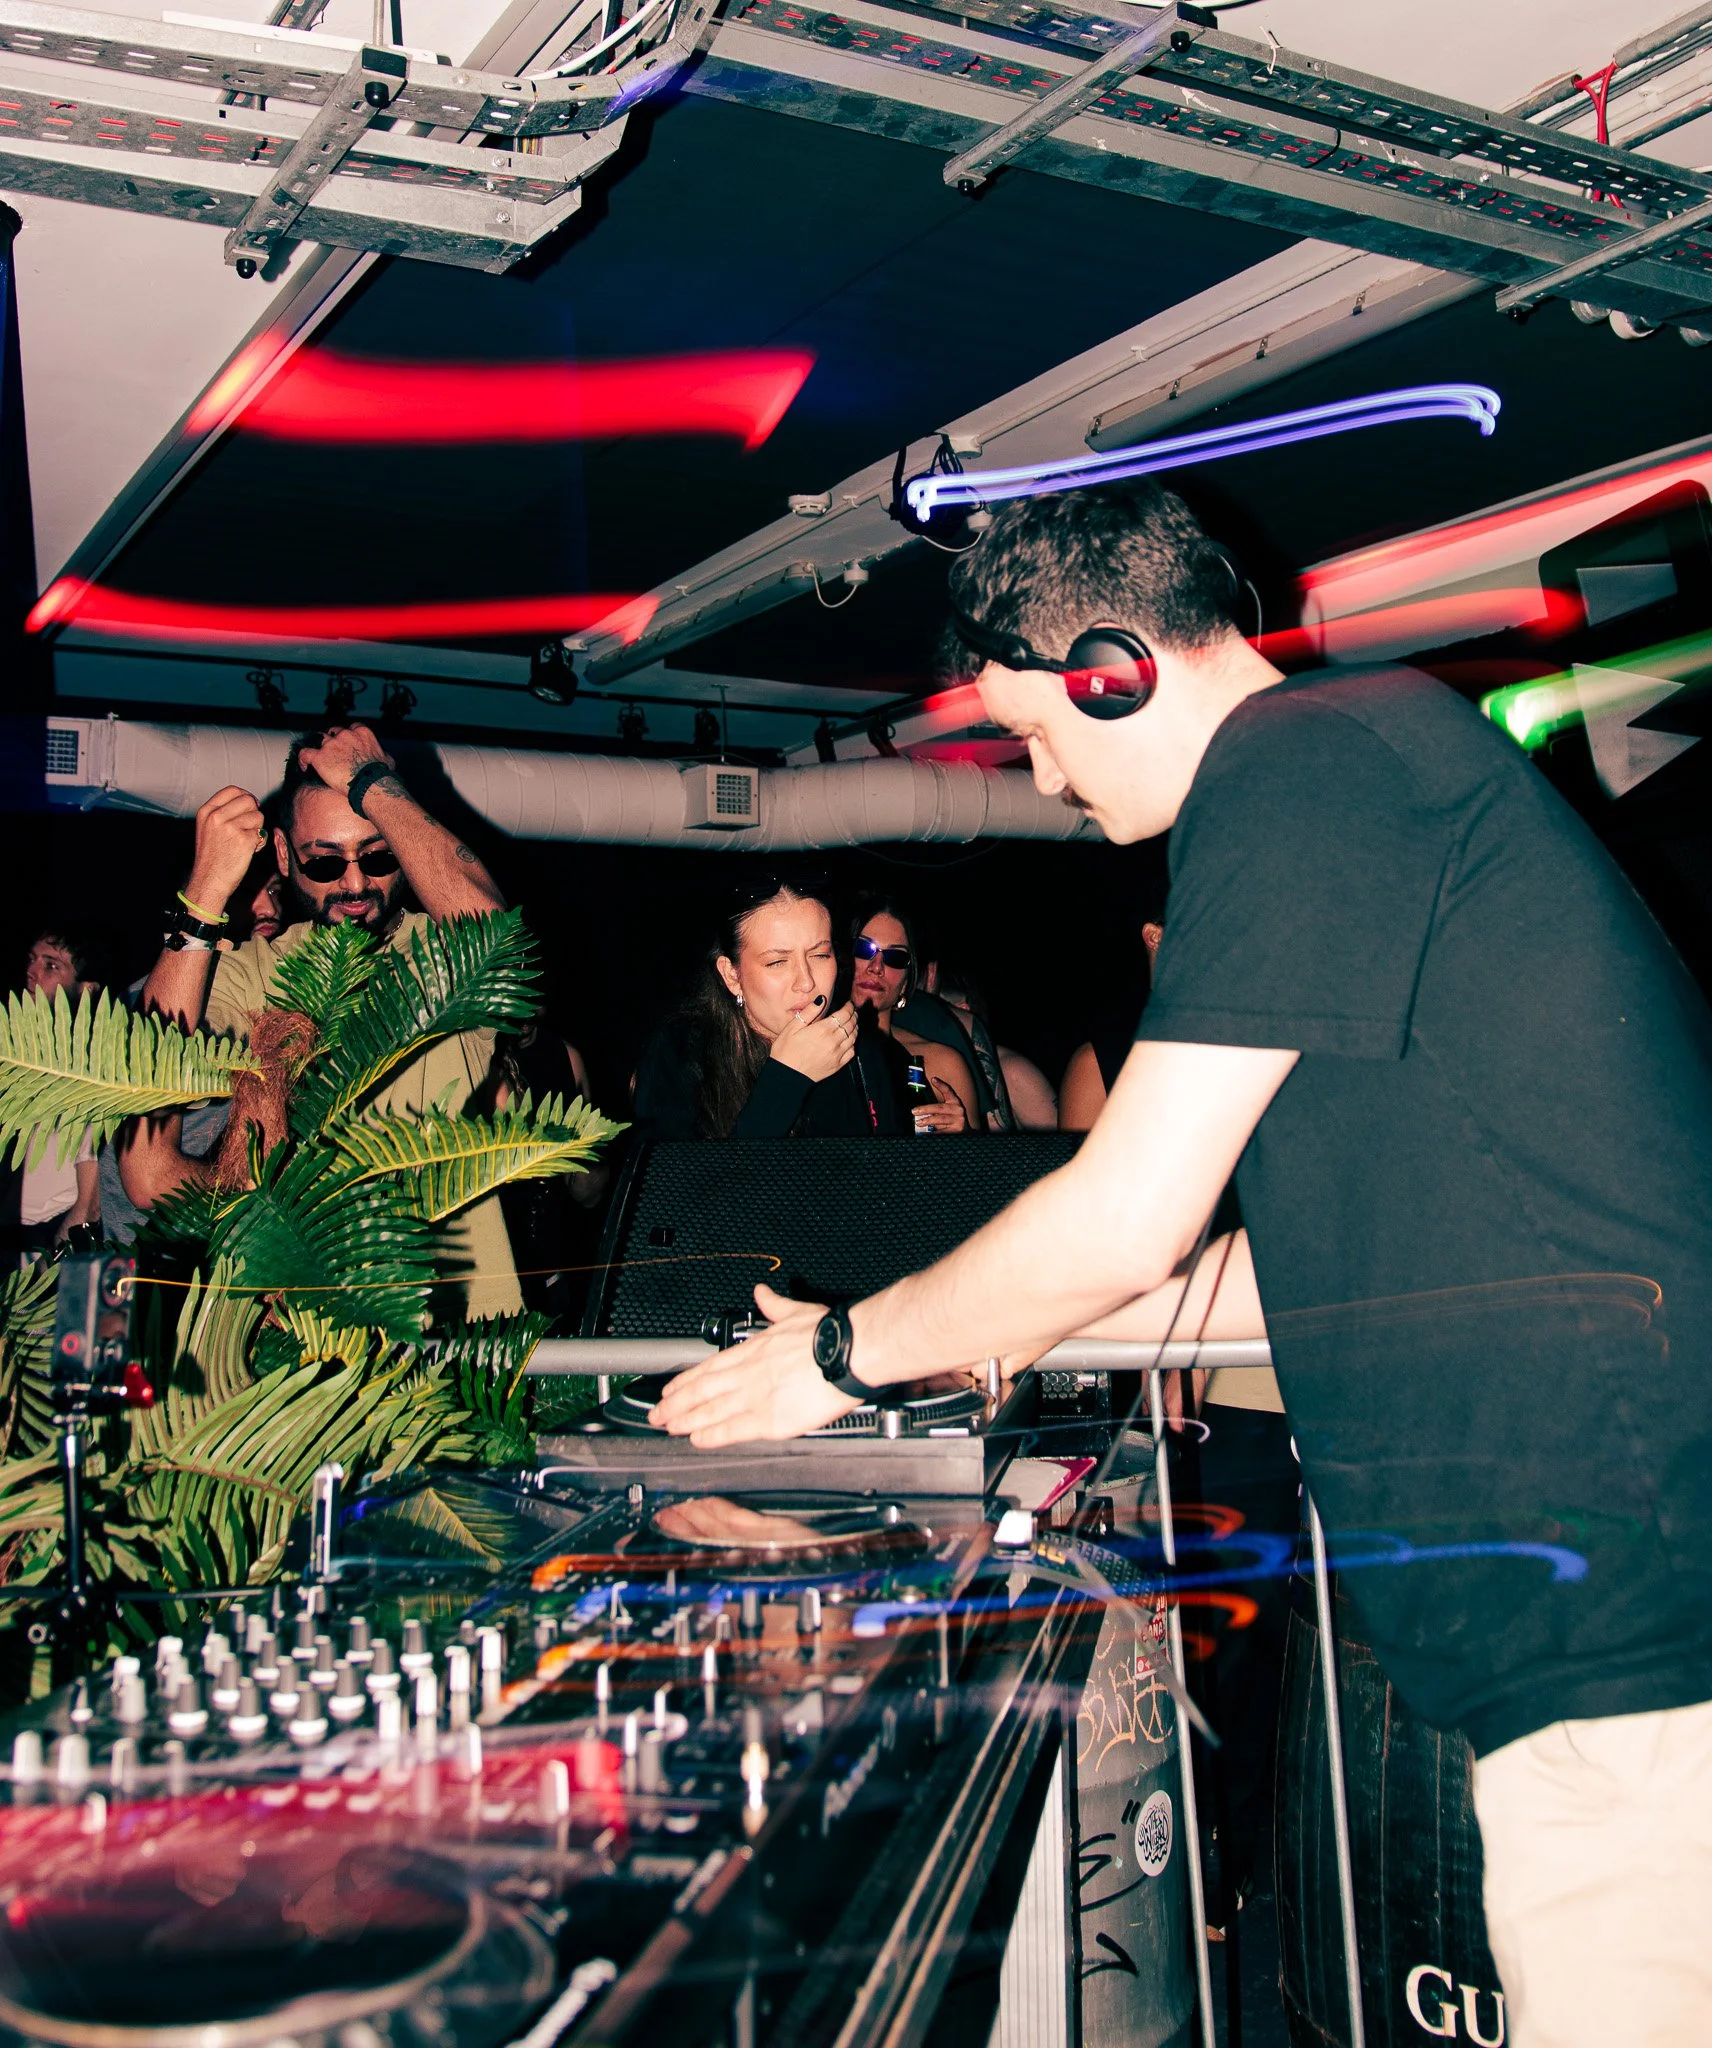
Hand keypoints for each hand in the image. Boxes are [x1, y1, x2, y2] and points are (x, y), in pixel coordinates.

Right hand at [185, 785, 266, 914]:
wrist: (209, 881)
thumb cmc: (212, 857)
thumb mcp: (208, 828)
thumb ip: (223, 812)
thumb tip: (249, 800)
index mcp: (206, 811)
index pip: (232, 790)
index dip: (245, 796)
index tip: (249, 806)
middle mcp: (216, 816)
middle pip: (249, 800)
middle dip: (253, 813)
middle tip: (248, 828)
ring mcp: (230, 827)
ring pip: (258, 816)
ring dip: (257, 829)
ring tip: (245, 841)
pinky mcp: (244, 840)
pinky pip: (262, 833)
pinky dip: (259, 842)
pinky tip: (248, 851)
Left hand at [298, 724, 390, 796]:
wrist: (370, 785)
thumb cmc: (381, 775)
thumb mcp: (388, 760)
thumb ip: (382, 753)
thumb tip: (384, 756)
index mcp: (362, 732)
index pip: (352, 727)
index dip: (349, 735)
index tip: (348, 744)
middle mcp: (345, 734)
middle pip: (334, 732)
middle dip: (333, 740)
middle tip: (334, 752)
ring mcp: (331, 745)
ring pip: (319, 740)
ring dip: (319, 748)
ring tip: (318, 758)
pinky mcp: (319, 757)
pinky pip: (305, 754)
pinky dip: (303, 759)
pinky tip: (304, 766)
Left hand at [649, 1283, 860, 1445]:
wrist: (847, 1351)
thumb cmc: (828, 1333)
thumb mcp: (794, 1311)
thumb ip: (774, 1305)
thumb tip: (762, 1292)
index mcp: (753, 1350)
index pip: (710, 1368)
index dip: (687, 1380)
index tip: (670, 1389)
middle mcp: (748, 1374)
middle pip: (702, 1391)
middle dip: (677, 1404)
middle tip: (656, 1414)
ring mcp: (755, 1397)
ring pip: (711, 1411)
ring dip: (686, 1420)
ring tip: (668, 1427)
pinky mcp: (770, 1419)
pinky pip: (733, 1430)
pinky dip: (712, 1435)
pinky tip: (697, 1439)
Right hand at [769, 1000, 857, 1084]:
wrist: (787, 1075)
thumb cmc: (786, 1050)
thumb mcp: (793, 1027)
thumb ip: (809, 1012)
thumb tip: (822, 999)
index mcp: (823, 1029)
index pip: (844, 1014)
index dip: (849, 1007)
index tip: (849, 1004)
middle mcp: (833, 1041)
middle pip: (851, 1024)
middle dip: (853, 1016)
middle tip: (853, 1011)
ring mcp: (837, 1054)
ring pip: (853, 1037)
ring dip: (855, 1028)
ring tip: (853, 1023)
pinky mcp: (837, 1065)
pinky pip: (851, 1052)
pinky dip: (853, 1043)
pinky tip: (849, 1040)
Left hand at [913, 1072, 967, 1133]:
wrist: (966, 1133)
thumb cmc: (952, 1119)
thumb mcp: (948, 1110)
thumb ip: (937, 1108)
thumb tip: (919, 1109)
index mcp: (955, 1102)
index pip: (948, 1091)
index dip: (941, 1084)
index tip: (933, 1079)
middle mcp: (958, 1109)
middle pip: (940, 1107)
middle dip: (926, 1109)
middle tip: (914, 1111)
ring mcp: (958, 1120)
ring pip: (941, 1119)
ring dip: (928, 1120)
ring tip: (919, 1122)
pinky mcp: (957, 1130)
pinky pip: (942, 1131)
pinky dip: (933, 1133)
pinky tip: (926, 1133)